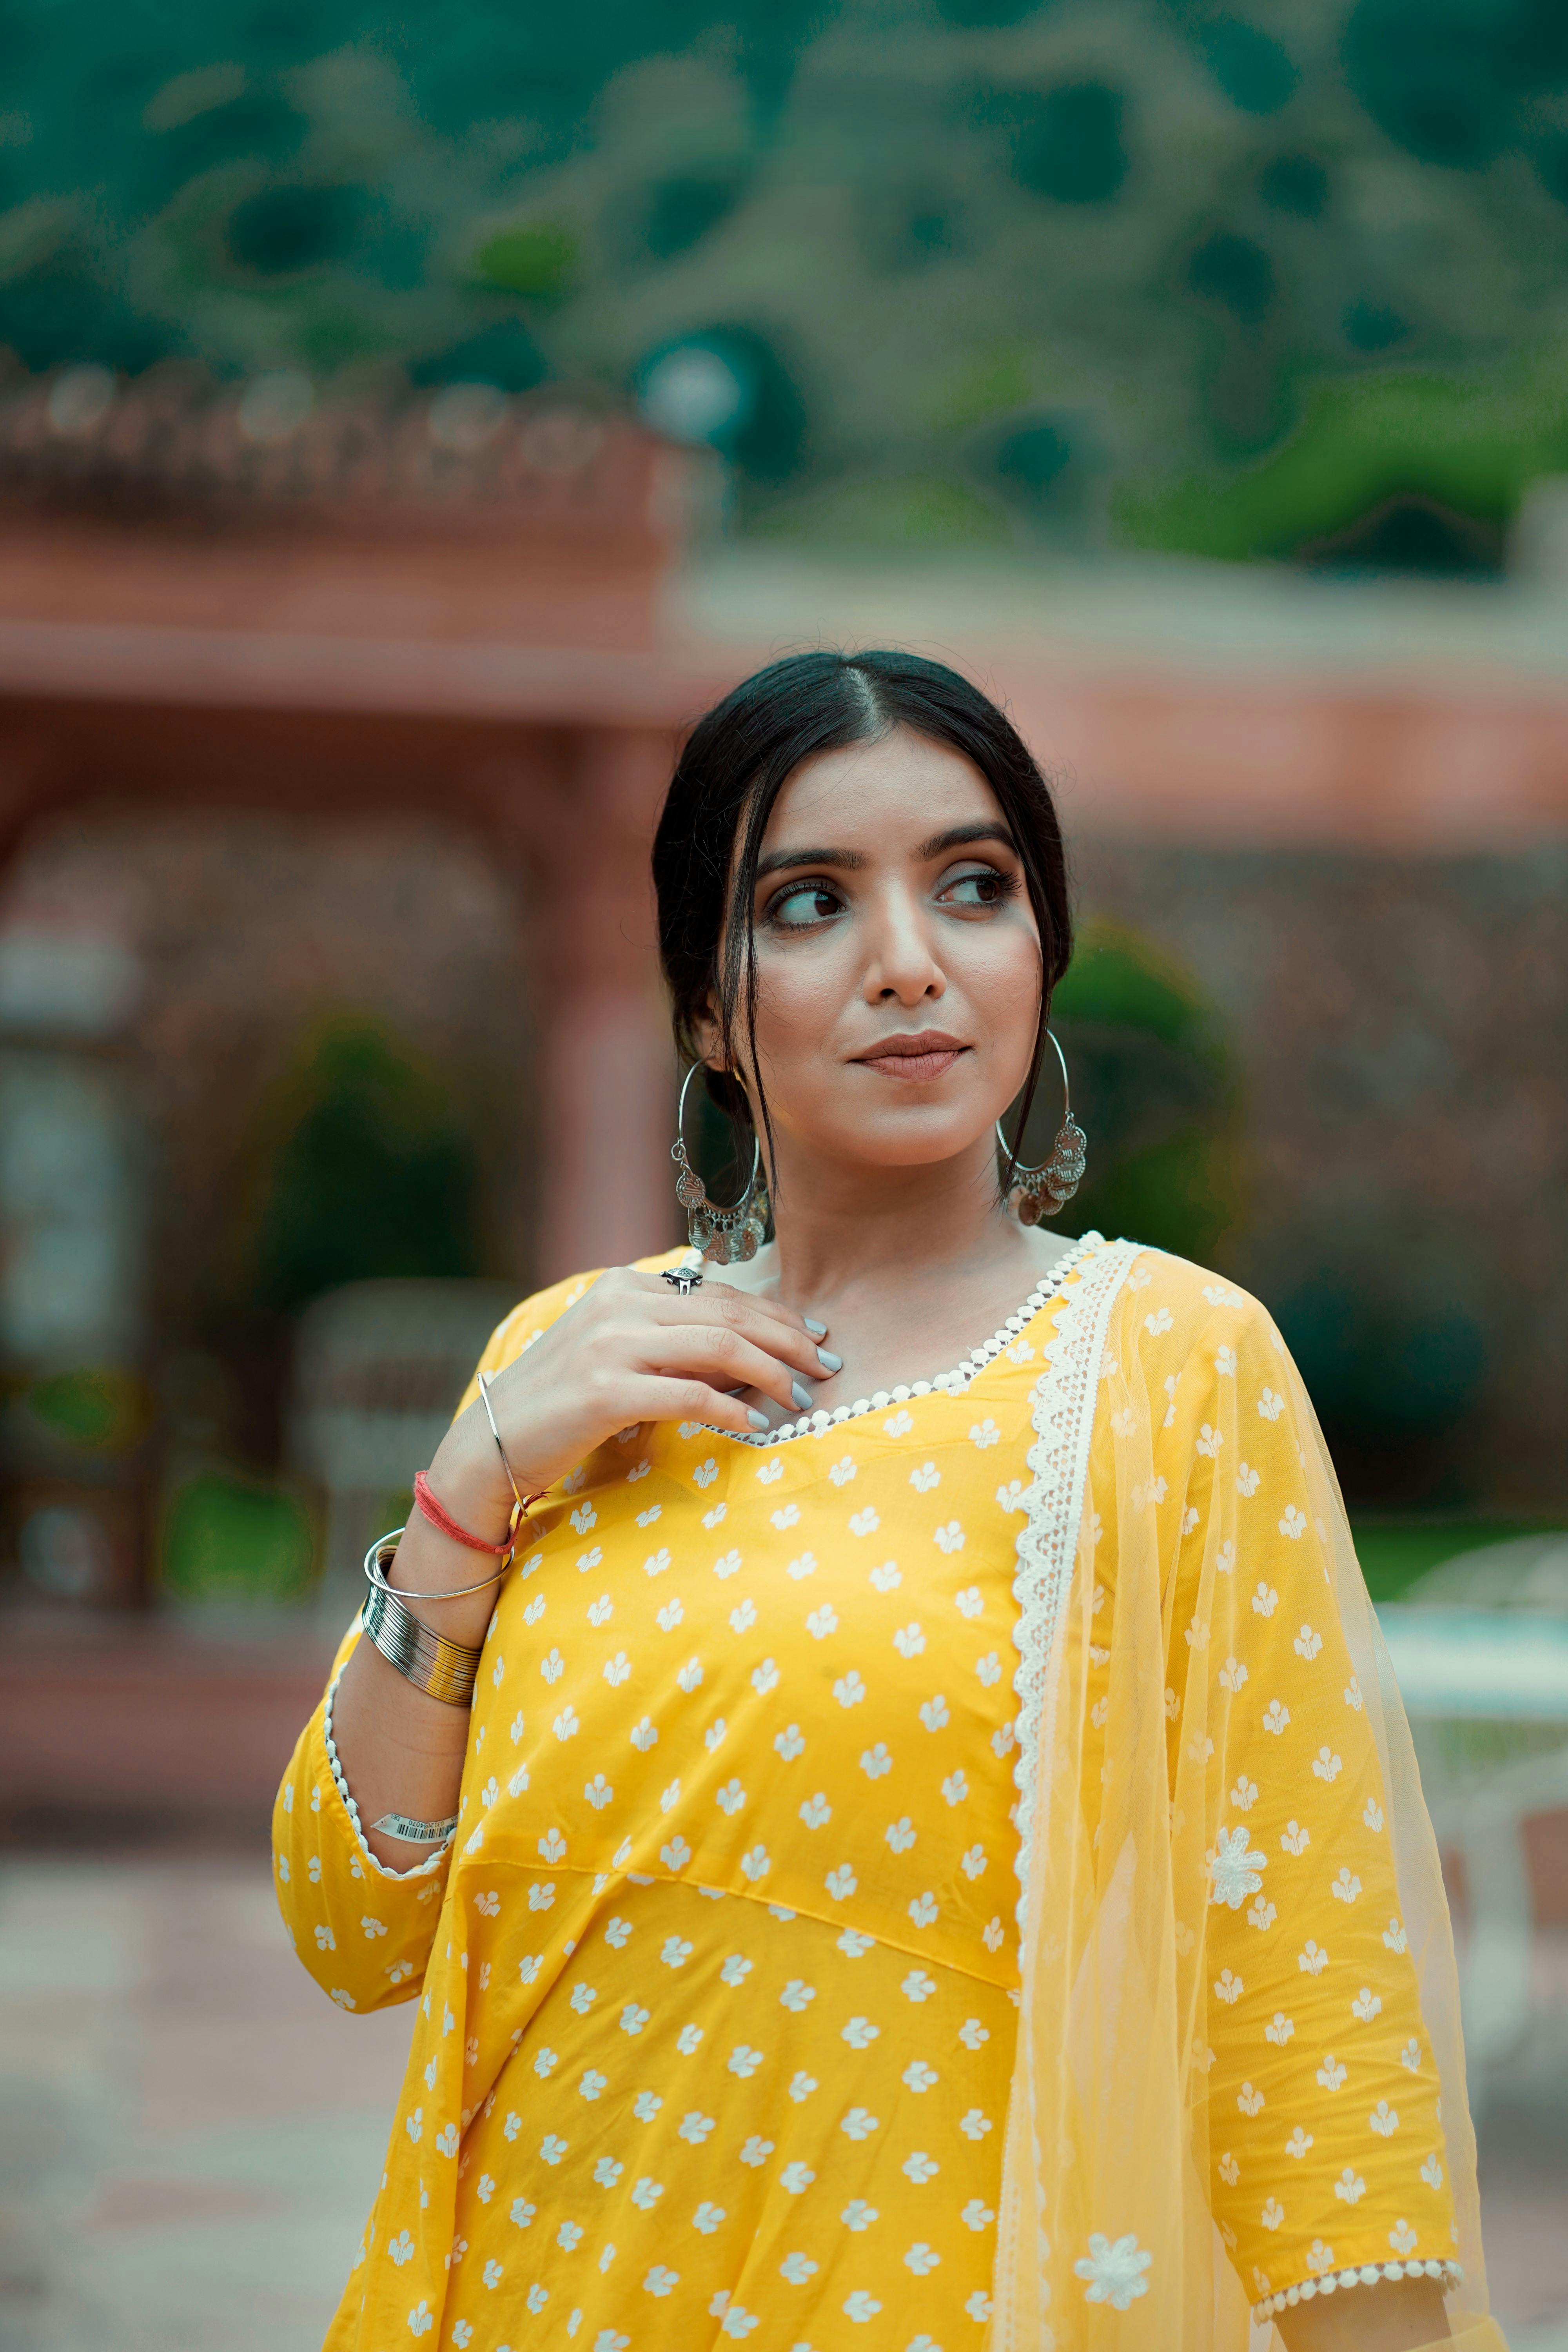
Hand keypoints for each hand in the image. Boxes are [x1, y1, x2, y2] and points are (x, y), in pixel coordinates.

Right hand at [425, 1267, 833, 1543]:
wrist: (488, 1445)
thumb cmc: (558, 1407)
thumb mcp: (616, 1358)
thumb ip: (671, 1345)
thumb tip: (752, 1357)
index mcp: (622, 1287)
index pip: (719, 1294)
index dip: (777, 1316)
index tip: (815, 1338)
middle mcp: (618, 1305)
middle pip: (729, 1315)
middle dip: (789, 1341)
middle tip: (828, 1367)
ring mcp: (609, 1346)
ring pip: (719, 1347)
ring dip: (773, 1374)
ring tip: (802, 1400)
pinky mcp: (604, 1392)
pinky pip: (690, 1395)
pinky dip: (733, 1410)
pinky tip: (758, 1426)